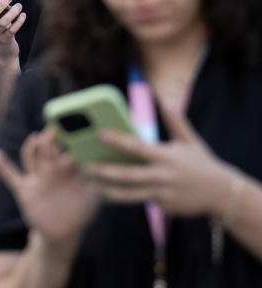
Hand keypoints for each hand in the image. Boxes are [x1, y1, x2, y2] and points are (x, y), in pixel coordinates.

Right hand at [0, 127, 98, 251]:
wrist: (63, 233)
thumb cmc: (79, 212)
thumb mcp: (91, 198)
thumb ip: (94, 186)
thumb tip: (101, 174)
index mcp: (66, 170)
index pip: (65, 149)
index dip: (68, 140)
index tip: (74, 130)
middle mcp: (50, 170)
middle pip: (47, 149)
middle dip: (50, 138)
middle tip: (55, 127)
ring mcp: (37, 179)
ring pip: (32, 158)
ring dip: (32, 148)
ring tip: (35, 139)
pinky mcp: (24, 190)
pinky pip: (10, 176)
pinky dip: (2, 165)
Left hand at [85, 105, 231, 217]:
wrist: (222, 194)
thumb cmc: (201, 163)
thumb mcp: (190, 141)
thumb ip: (176, 122)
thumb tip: (166, 101)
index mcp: (166, 157)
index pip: (137, 147)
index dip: (118, 140)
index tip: (99, 134)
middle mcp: (163, 176)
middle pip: (128, 175)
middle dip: (104, 171)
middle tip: (85, 166)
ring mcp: (163, 194)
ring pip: (130, 194)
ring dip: (109, 190)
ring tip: (91, 186)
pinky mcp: (164, 207)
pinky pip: (143, 201)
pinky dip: (128, 197)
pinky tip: (109, 194)